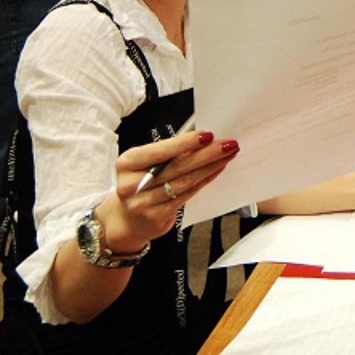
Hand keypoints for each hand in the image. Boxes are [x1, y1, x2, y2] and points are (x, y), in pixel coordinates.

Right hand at [96, 130, 238, 251]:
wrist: (128, 219)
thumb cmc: (140, 183)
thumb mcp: (145, 163)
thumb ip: (168, 152)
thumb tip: (201, 138)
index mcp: (127, 164)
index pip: (159, 151)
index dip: (185, 143)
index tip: (207, 135)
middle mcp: (132, 185)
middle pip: (177, 167)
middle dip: (206, 154)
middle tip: (227, 144)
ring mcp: (143, 203)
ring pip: (185, 182)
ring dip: (211, 166)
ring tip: (227, 155)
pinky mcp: (157, 216)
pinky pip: (188, 195)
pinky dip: (205, 180)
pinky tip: (216, 170)